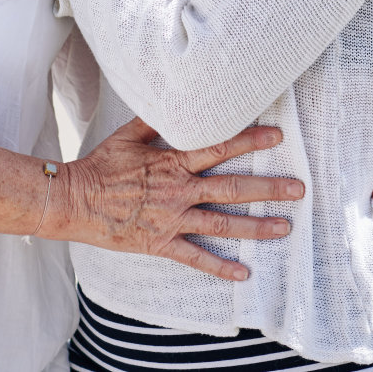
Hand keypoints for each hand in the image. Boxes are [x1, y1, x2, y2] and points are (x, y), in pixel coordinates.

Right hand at [60, 118, 302, 280]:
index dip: (250, 140)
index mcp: (173, 161)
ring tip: (285, 228)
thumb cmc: (100, 166)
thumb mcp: (127, 136)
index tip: (276, 135)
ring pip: (222, 223)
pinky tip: (244, 273)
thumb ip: (154, 121)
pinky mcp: (161, 243)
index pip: (220, 148)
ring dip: (256, 226)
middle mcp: (179, 190)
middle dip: (269, 188)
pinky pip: (195, 256)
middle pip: (232, 188)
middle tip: (298, 189)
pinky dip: (220, 266)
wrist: (74, 200)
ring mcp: (172, 218)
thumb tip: (174, 100)